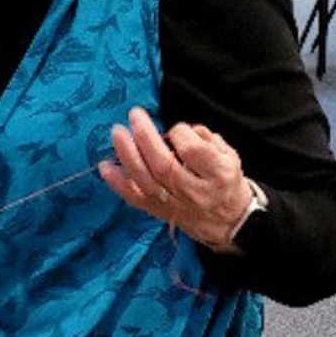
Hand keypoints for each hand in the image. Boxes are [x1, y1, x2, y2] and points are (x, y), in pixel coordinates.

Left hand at [98, 107, 253, 249]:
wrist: (227, 220)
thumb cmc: (226, 181)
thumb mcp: (230, 156)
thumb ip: (207, 139)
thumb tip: (180, 130)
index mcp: (218, 175)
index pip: (193, 150)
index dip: (180, 133)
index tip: (177, 129)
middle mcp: (194, 192)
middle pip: (163, 164)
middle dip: (145, 137)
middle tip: (135, 115)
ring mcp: (173, 204)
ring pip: (145, 179)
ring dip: (127, 154)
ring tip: (117, 132)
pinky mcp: (158, 211)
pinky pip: (134, 197)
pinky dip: (117, 182)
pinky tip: (105, 166)